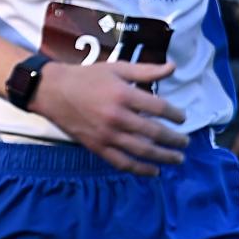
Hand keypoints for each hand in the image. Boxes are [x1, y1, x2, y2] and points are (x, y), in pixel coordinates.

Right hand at [32, 60, 188, 174]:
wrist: (53, 91)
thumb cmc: (87, 77)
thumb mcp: (117, 68)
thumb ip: (146, 70)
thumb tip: (173, 67)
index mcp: (124, 94)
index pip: (159, 108)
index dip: (175, 115)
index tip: (182, 118)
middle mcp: (118, 117)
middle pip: (154, 132)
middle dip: (174, 139)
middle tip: (186, 142)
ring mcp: (107, 135)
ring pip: (142, 151)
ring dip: (163, 157)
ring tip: (178, 159)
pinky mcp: (97, 147)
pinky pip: (122, 162)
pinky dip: (140, 170)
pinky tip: (153, 172)